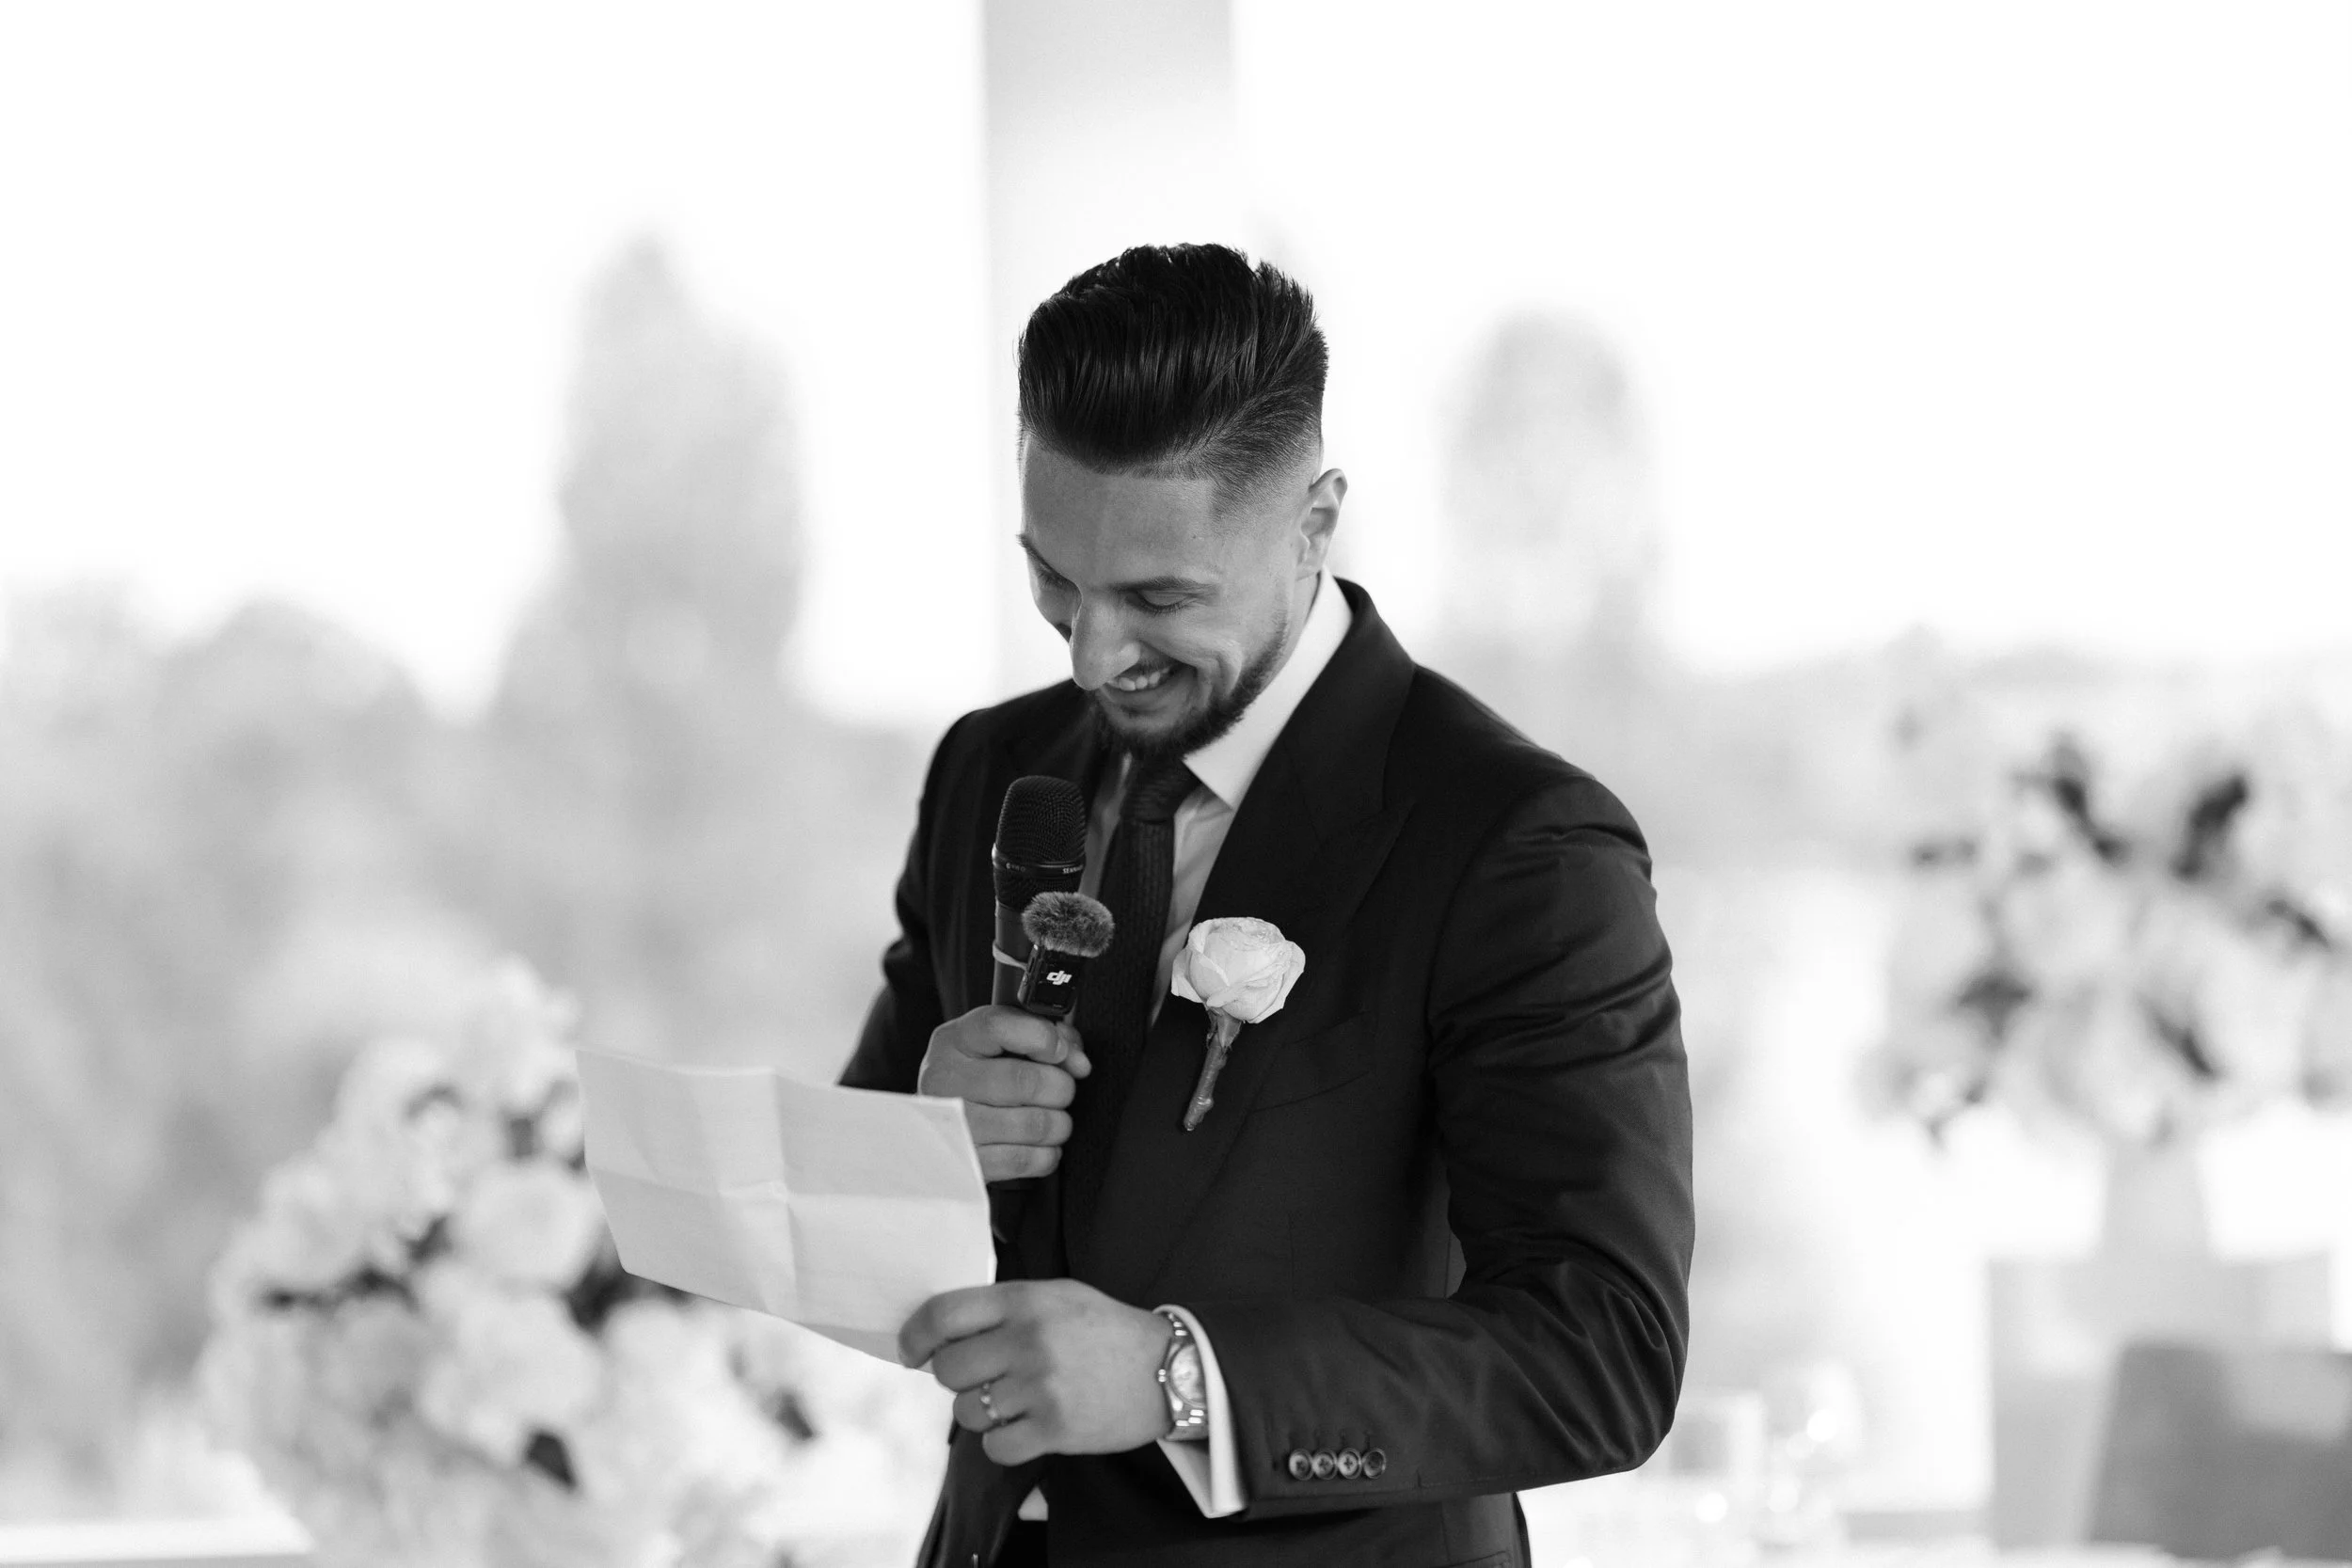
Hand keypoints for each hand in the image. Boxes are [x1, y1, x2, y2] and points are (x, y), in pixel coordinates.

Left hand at [900, 1280, 1172, 1464]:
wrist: (1169, 1368)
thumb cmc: (1106, 1330)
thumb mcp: (1057, 1295)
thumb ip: (1004, 1305)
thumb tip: (942, 1330)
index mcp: (1026, 1300)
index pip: (944, 1314)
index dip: (914, 1335)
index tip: (910, 1352)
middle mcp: (1029, 1341)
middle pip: (948, 1369)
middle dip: (954, 1378)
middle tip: (979, 1377)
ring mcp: (1041, 1387)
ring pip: (966, 1412)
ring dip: (979, 1412)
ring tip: (1010, 1401)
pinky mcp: (1055, 1429)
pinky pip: (995, 1448)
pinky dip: (1002, 1443)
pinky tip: (1024, 1428)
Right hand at [917, 1005, 1091, 1182]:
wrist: (944, 1122)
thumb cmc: (982, 1077)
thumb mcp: (1002, 1042)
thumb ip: (1045, 1036)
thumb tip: (1077, 1062)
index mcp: (956, 1040)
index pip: (997, 1027)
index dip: (1041, 1037)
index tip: (1060, 1051)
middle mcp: (946, 1079)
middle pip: (1025, 1081)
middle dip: (1060, 1087)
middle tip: (1060, 1091)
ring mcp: (954, 1124)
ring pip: (1032, 1124)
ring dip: (1058, 1124)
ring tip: (1052, 1119)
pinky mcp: (966, 1162)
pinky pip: (1023, 1160)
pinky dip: (1045, 1155)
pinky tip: (1040, 1145)